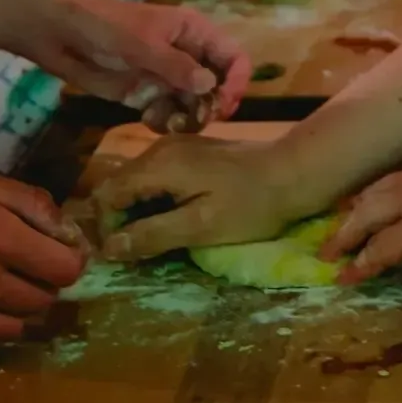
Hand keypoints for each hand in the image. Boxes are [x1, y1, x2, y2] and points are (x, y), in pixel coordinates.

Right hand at [0, 175, 85, 343]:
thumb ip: (28, 203)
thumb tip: (66, 230)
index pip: (64, 270)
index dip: (69, 260)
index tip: (61, 250)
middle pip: (42, 303)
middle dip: (44, 284)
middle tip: (30, 265)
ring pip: (13, 330)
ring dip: (17, 311)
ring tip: (2, 286)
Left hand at [38, 0, 249, 134]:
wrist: (63, 35)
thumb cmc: (107, 27)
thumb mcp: (143, 44)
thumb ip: (177, 66)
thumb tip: (210, 85)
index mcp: (195, 33)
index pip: (234, 57)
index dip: (237, 80)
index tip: (224, 102)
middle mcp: (187, 56)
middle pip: (218, 86)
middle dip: (212, 105)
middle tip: (198, 119)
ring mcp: (167, 77)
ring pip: (195, 104)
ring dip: (189, 117)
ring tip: (171, 122)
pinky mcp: (147, 94)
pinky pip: (169, 114)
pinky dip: (165, 121)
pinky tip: (150, 118)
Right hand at [94, 136, 293, 261]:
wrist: (295, 170)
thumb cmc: (251, 203)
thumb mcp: (201, 227)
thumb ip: (153, 235)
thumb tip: (108, 249)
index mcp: (159, 164)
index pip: (107, 194)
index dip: (106, 227)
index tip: (120, 256)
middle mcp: (161, 148)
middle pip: (119, 185)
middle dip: (119, 220)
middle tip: (137, 252)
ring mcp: (178, 146)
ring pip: (138, 181)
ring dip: (137, 211)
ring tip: (155, 239)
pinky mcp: (192, 152)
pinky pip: (158, 176)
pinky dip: (155, 199)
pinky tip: (173, 219)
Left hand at [327, 146, 401, 279]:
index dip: (384, 191)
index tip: (371, 201)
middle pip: (377, 191)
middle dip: (355, 210)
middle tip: (337, 226)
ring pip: (369, 215)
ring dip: (348, 235)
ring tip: (330, 251)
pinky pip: (378, 249)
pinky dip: (361, 262)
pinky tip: (349, 274)